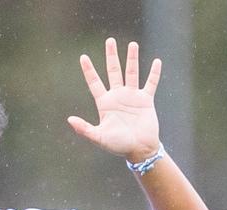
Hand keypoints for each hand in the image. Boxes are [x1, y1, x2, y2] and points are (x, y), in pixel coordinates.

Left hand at [68, 38, 160, 162]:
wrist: (139, 150)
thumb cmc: (118, 145)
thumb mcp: (100, 138)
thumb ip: (85, 129)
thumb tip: (69, 120)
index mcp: (105, 103)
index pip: (94, 83)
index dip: (89, 70)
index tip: (83, 57)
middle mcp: (118, 97)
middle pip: (113, 71)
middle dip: (111, 56)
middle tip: (109, 41)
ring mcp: (132, 97)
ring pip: (131, 73)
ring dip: (132, 59)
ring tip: (132, 44)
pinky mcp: (146, 100)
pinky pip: (150, 84)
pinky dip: (153, 73)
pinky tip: (156, 61)